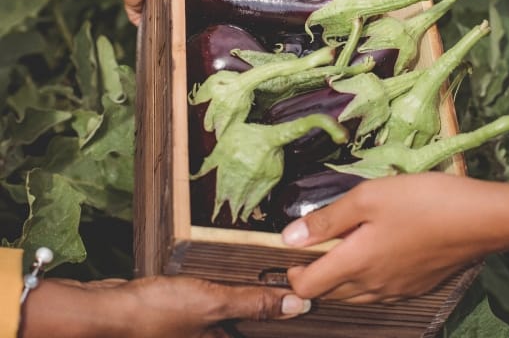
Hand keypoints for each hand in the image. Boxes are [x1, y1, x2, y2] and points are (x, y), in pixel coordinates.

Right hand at [22, 276, 310, 337]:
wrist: (107, 314)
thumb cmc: (157, 313)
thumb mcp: (211, 303)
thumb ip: (253, 303)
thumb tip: (299, 304)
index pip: (259, 335)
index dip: (280, 322)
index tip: (303, 306)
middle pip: (244, 328)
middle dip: (262, 307)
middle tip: (286, 286)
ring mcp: (192, 334)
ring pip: (227, 320)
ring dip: (242, 301)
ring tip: (261, 279)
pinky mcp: (180, 320)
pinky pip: (209, 311)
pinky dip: (219, 296)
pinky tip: (221, 276)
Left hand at [280, 173, 508, 303]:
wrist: (478, 220)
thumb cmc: (421, 201)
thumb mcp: (368, 197)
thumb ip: (328, 219)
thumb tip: (289, 237)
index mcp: (356, 264)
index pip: (309, 286)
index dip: (292, 273)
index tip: (291, 252)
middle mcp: (374, 286)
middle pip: (330, 293)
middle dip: (314, 275)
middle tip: (314, 245)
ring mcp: (397, 290)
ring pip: (355, 295)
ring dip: (339, 279)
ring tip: (341, 247)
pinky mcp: (416, 287)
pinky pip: (379, 292)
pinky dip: (366, 280)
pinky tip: (374, 254)